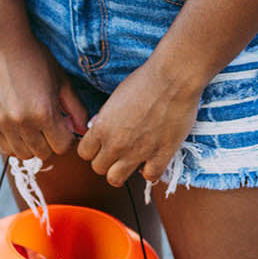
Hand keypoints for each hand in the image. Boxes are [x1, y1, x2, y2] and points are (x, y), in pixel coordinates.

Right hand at [0, 35, 88, 162]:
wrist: (2, 45)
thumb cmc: (35, 59)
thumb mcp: (62, 81)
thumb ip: (76, 109)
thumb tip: (84, 130)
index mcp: (44, 112)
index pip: (62, 146)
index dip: (67, 136)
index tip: (64, 123)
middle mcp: (22, 123)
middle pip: (44, 153)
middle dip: (51, 141)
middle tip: (50, 123)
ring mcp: (4, 124)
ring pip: (25, 155)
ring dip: (33, 145)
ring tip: (34, 126)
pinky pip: (6, 149)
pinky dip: (15, 143)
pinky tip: (20, 127)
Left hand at [75, 58, 202, 188]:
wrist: (173, 78)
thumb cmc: (145, 80)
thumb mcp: (116, 96)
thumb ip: (106, 118)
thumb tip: (100, 128)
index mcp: (102, 127)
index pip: (84, 153)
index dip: (93, 148)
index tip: (102, 143)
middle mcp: (116, 144)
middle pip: (98, 168)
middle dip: (107, 160)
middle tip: (119, 150)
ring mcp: (138, 153)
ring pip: (116, 179)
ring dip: (123, 170)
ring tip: (133, 158)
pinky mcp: (161, 156)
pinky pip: (149, 177)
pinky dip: (151, 170)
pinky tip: (154, 158)